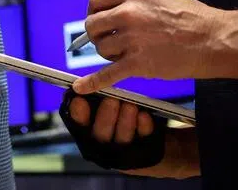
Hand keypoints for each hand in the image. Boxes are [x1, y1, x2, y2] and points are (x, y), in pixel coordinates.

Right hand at [65, 95, 198, 177]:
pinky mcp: (145, 155)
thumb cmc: (127, 121)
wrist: (159, 145)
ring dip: (125, 121)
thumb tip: (81, 83)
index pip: (79, 125)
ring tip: (130, 105)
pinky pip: (143, 141)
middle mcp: (105, 146)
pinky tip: (144, 115)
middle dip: (105, 116)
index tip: (80, 100)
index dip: (78, 114)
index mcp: (91, 133)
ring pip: (122, 139)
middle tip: (110, 99)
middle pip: (100, 134)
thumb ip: (95, 99)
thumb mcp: (109, 109)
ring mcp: (125, 152)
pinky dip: (144, 127)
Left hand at [72, 0, 224, 93]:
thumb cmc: (192, 16)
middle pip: (92, 25)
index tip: (100, 18)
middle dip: (98, 33)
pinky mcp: (138, 64)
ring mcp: (132, 40)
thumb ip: (133, 0)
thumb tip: (111, 11)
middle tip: (110, 39)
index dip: (94, 10)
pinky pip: (108, 74)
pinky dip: (92, 82)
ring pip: (101, 49)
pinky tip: (79, 87)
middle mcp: (127, 14)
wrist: (215, 39)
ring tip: (125, 54)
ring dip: (108, 53)